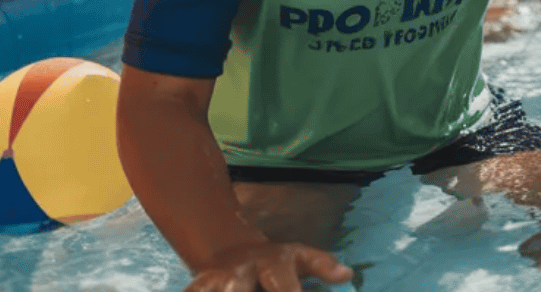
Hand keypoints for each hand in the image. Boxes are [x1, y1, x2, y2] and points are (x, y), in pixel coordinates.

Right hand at [184, 240, 351, 290]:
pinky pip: (193, 291)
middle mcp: (243, 271)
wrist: (232, 251)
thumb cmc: (278, 263)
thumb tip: (347, 274)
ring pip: (213, 290)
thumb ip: (324, 266)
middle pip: (236, 288)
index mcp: (274, 263)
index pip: (284, 287)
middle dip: (240, 291)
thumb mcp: (302, 259)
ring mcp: (217, 280)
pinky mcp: (198, 287)